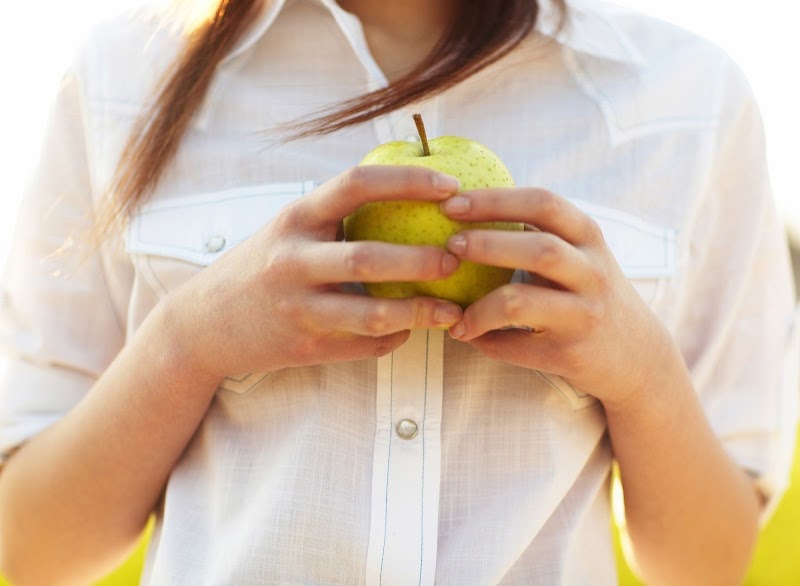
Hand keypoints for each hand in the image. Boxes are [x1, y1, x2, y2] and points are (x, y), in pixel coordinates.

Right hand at [161, 166, 463, 380]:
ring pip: (372, 314)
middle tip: (458, 258)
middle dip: (422, 259)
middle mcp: (292, 261)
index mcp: (295, 218)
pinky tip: (410, 330)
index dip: (409, 181)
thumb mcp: (290, 229)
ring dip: (420, 313)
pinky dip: (395, 338)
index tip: (452, 187)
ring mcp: (297, 308)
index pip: (356, 185)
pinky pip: (365, 345)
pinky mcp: (305, 347)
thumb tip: (414, 195)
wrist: (204, 325)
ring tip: (452, 310)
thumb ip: (338, 216)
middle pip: (369, 258)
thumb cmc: (263, 267)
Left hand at [440, 188, 678, 406]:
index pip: (544, 204)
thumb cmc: (588, 294)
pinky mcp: (570, 355)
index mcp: (588, 238)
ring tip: (454, 313)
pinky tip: (470, 337)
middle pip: (539, 249)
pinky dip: (486, 342)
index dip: (495, 200)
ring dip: (478, 307)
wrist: (638, 357)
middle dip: (487, 244)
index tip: (452, 203)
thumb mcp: (579, 254)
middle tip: (450, 246)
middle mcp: (592, 274)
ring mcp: (584, 316)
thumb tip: (465, 207)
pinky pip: (515, 347)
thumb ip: (538, 232)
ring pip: (521, 302)